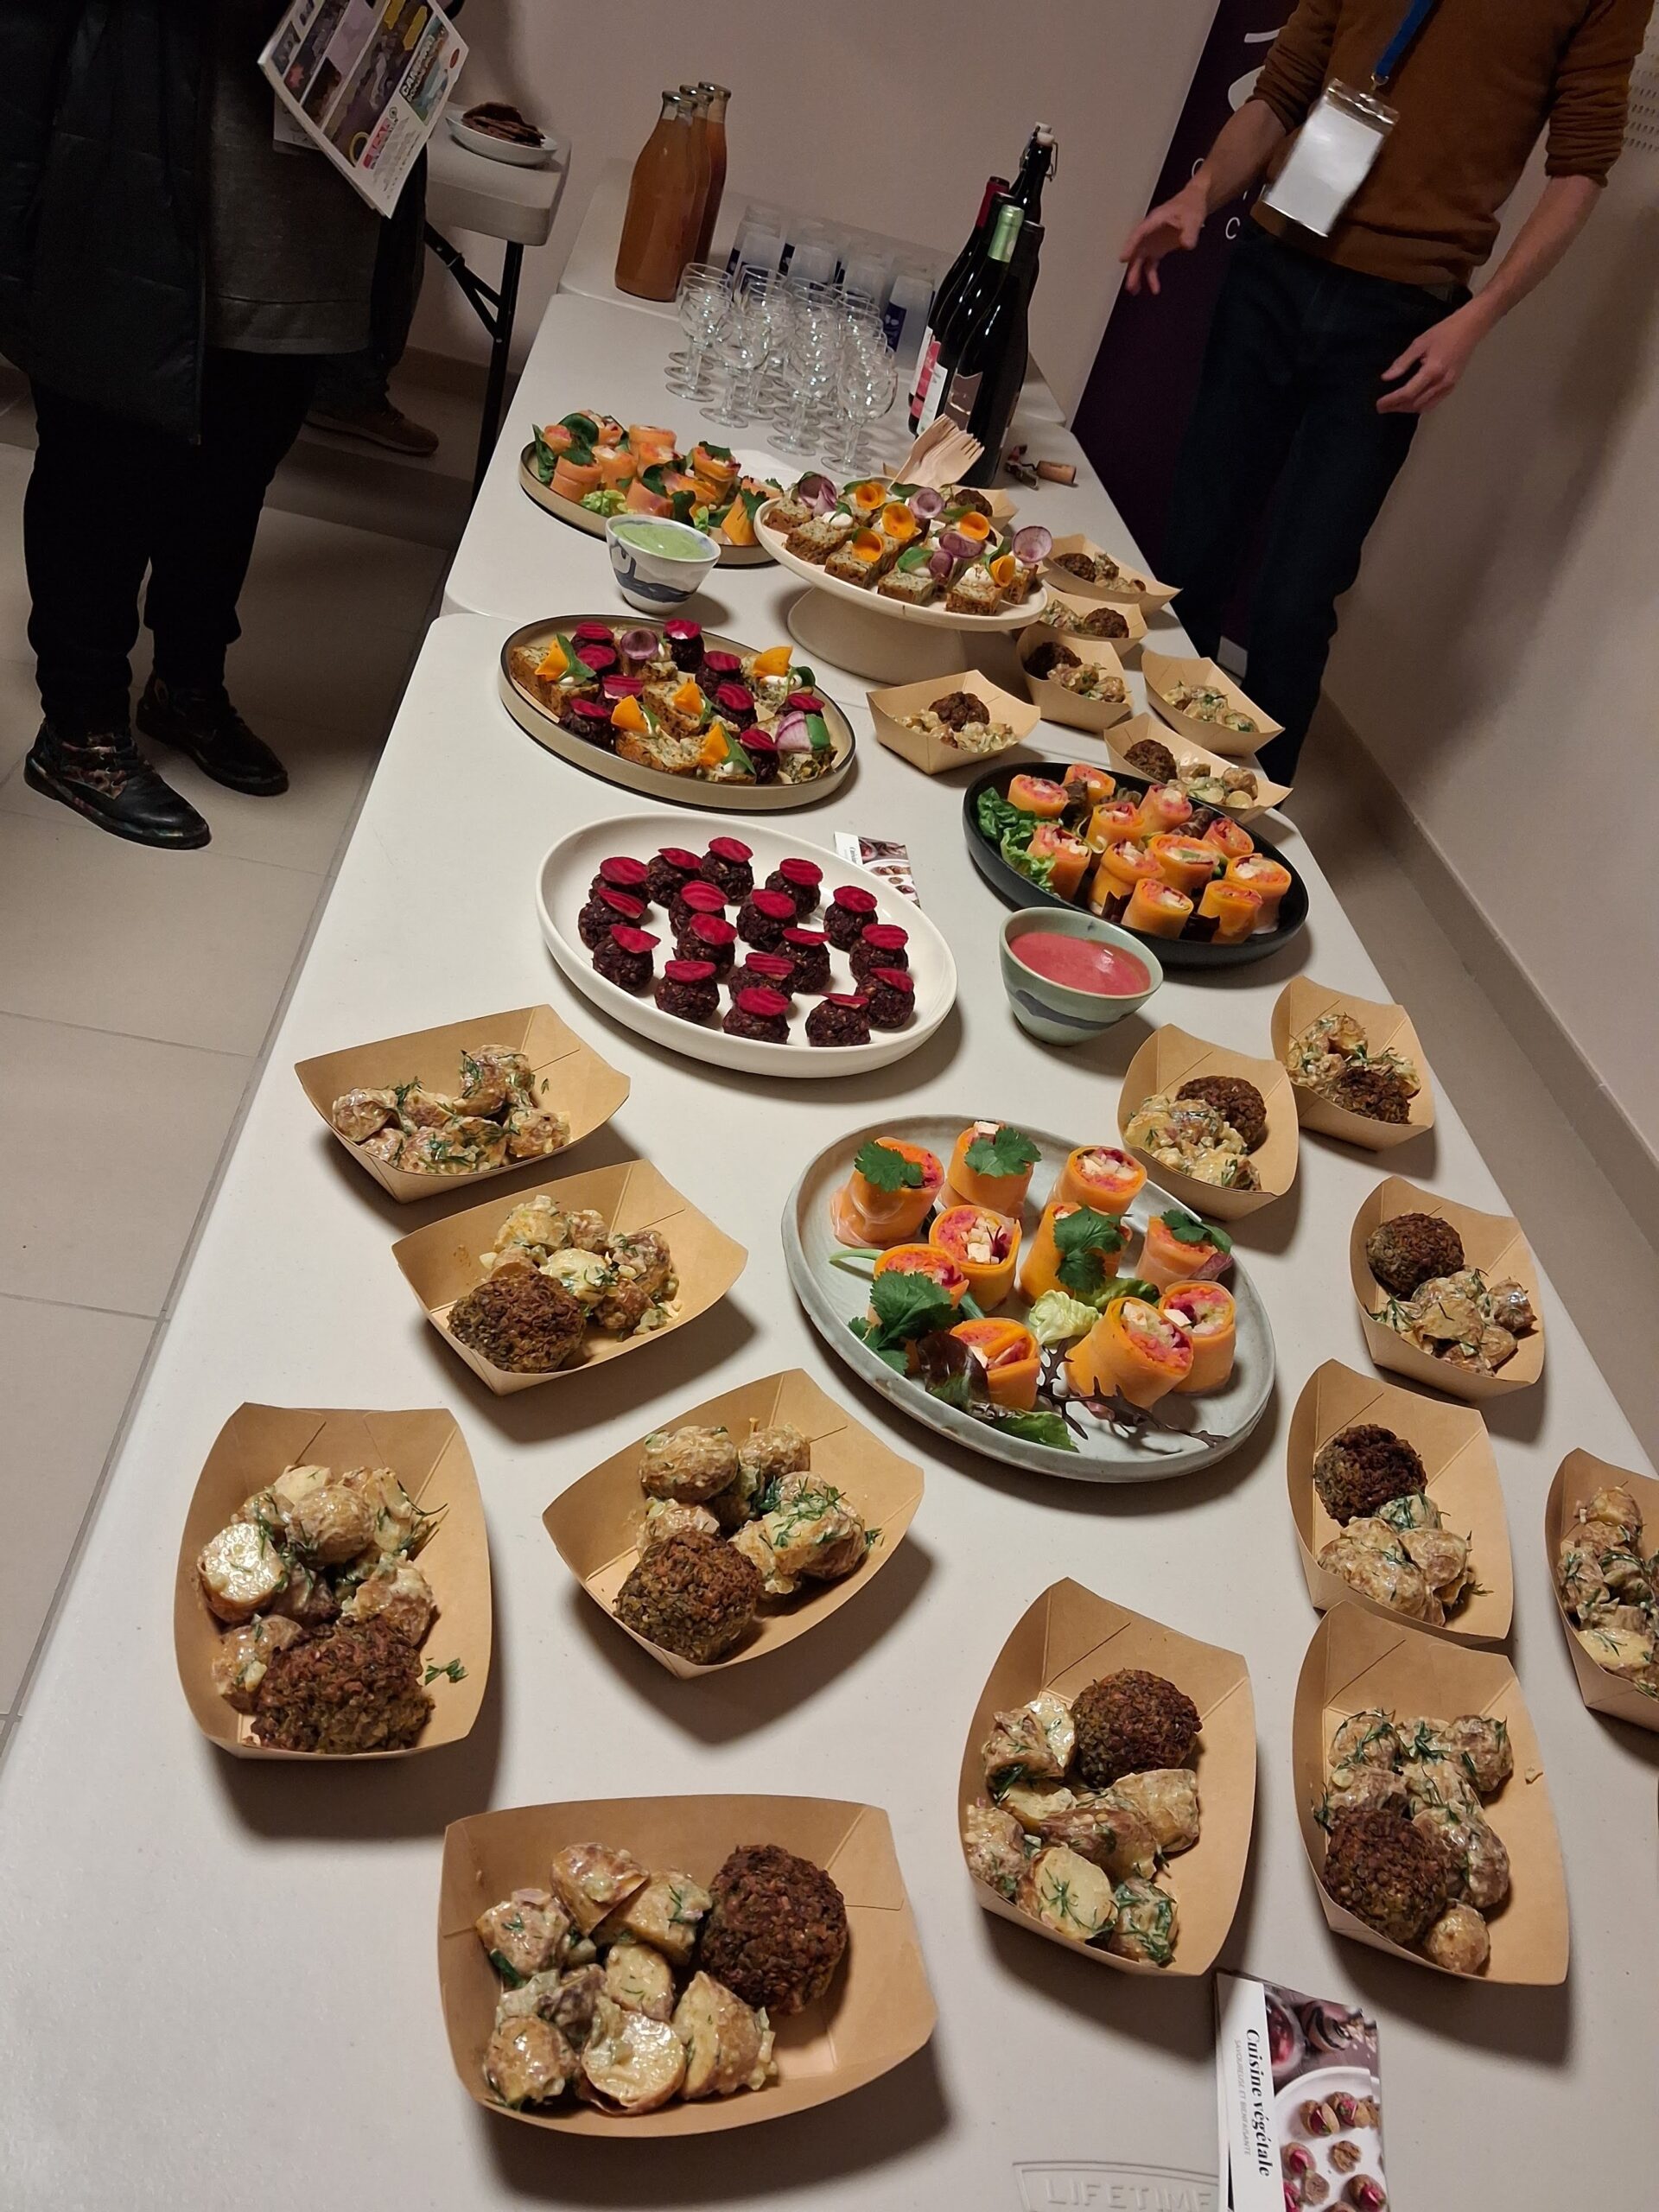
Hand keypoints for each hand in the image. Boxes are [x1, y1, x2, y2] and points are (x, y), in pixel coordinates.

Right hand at [1120, 185, 1206, 295]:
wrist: (1193, 204)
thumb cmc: (1190, 206)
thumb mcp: (1193, 217)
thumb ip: (1190, 232)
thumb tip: (1186, 244)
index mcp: (1154, 221)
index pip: (1139, 234)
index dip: (1130, 246)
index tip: (1123, 258)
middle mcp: (1149, 233)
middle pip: (1137, 252)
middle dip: (1133, 268)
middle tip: (1130, 284)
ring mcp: (1152, 242)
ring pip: (1141, 260)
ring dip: (1137, 275)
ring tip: (1135, 291)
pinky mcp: (1158, 249)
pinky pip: (1151, 265)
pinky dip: (1152, 277)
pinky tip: (1155, 289)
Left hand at [1377, 300, 1492, 414]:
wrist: (1470, 328)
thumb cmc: (1444, 332)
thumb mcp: (1419, 343)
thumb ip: (1402, 362)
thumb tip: (1386, 377)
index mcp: (1433, 370)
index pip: (1408, 393)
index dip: (1391, 401)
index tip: (1379, 404)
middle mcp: (1442, 382)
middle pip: (1415, 403)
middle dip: (1397, 407)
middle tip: (1382, 407)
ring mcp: (1449, 386)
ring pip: (1424, 406)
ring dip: (1407, 409)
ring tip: (1393, 406)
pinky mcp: (1452, 386)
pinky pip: (1433, 403)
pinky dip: (1420, 406)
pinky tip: (1410, 402)